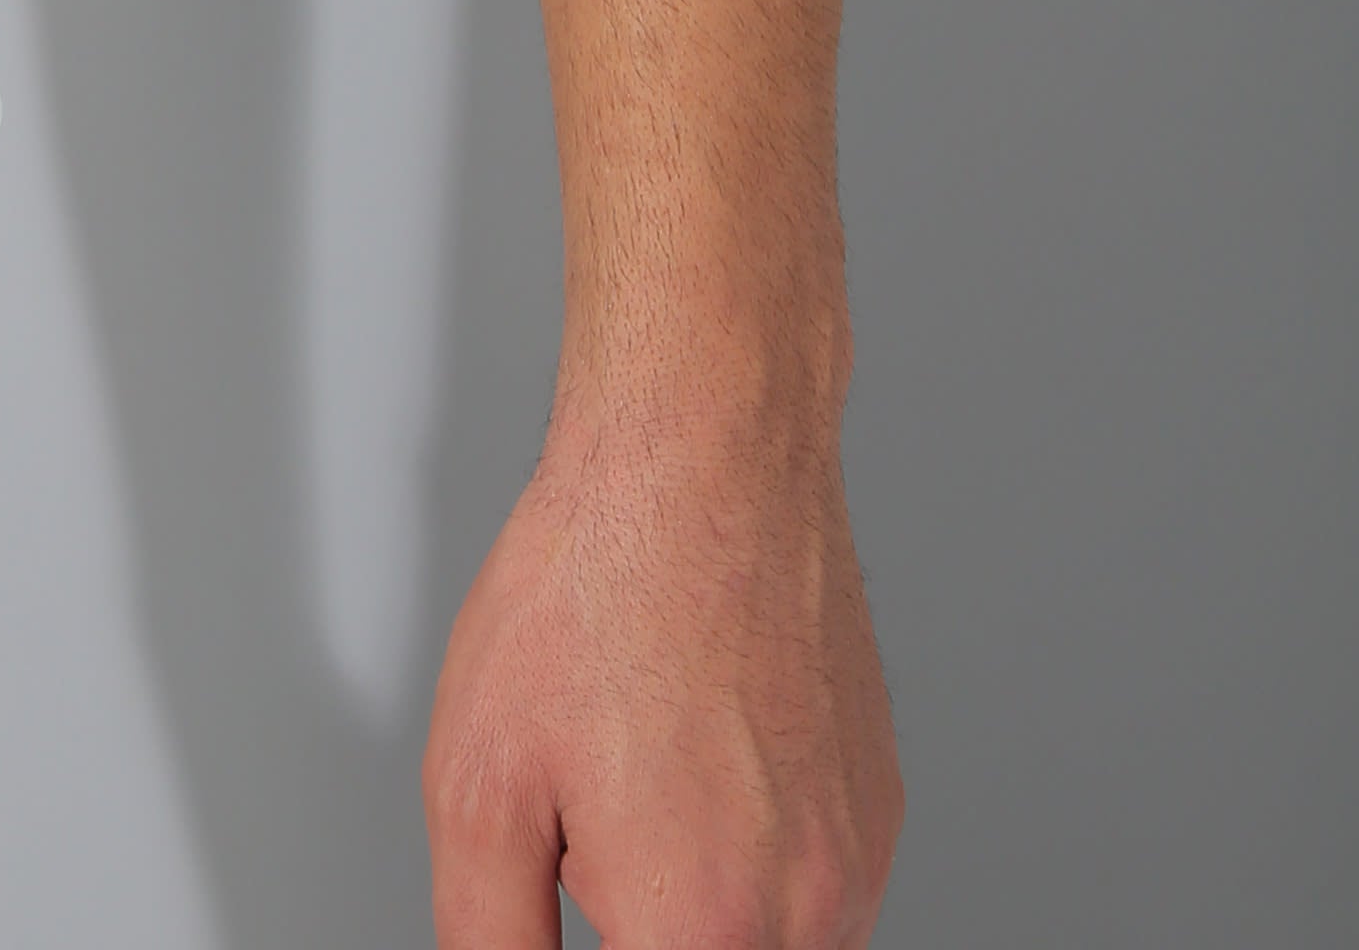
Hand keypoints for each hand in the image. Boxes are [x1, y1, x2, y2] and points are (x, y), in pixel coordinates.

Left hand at [424, 391, 899, 945]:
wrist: (704, 458)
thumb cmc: (596, 589)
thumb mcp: (478, 785)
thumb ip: (492, 937)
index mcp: (702, 928)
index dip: (609, 933)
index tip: (585, 885)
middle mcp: (806, 914)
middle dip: (648, 924)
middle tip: (597, 839)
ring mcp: (858, 863)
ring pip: (775, 943)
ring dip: (703, 906)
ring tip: (643, 781)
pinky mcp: (880, 811)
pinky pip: (817, 890)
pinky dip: (754, 859)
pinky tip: (696, 759)